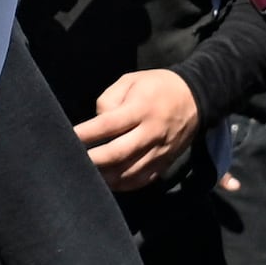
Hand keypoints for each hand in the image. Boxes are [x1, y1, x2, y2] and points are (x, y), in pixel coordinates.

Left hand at [73, 68, 202, 190]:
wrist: (196, 98)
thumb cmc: (156, 86)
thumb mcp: (131, 80)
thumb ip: (109, 99)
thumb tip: (97, 123)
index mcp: (141, 108)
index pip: (109, 124)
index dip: (86, 133)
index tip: (69, 137)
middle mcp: (151, 132)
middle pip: (118, 153)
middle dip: (93, 160)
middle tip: (74, 161)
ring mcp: (160, 151)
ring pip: (129, 171)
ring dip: (106, 176)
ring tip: (88, 174)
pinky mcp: (165, 162)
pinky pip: (142, 179)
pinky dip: (123, 184)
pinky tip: (108, 181)